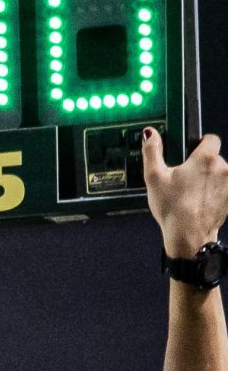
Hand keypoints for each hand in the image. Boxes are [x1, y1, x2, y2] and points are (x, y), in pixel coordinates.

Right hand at [144, 126, 227, 259]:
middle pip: (214, 158)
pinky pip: (223, 189)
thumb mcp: (154, 178)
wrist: (189, 237)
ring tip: (193, 195)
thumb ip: (152, 152)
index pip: (210, 138)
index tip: (191, 156)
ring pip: (219, 174)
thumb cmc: (173, 209)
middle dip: (202, 166)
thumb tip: (150, 134)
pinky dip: (215, 194)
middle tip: (185, 181)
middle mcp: (222, 167)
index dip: (200, 145)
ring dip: (209, 181)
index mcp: (205, 157)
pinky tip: (201, 203)